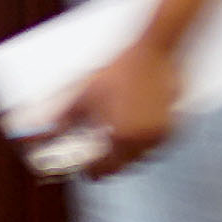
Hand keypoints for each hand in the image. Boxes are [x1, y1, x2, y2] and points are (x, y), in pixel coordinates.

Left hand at [53, 23, 186, 174]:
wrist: (153, 51)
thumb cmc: (122, 69)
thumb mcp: (86, 93)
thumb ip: (65, 118)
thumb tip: (49, 132)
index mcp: (122, 137)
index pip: (104, 169)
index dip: (91, 170)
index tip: (85, 168)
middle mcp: (144, 140)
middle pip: (123, 166)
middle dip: (110, 161)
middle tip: (98, 152)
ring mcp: (161, 134)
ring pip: (141, 156)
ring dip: (127, 153)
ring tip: (115, 138)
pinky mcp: (173, 125)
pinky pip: (155, 144)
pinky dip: (143, 141)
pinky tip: (133, 127)